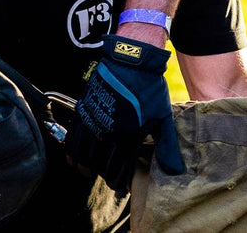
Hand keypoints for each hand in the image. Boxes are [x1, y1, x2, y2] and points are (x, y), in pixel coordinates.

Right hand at [63, 35, 183, 191]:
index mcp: (127, 136)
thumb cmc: (149, 88)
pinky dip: (71, 148)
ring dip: (83, 165)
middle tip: (103, 179)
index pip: (118, 168)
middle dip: (101, 174)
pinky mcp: (84, 108)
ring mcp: (93, 120)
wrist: (131, 59)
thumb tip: (175, 171)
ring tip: (84, 172)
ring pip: (82, 151)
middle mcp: (106, 131)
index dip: (118, 181)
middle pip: (98, 163)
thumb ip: (167, 146)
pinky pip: (73, 134)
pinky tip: (71, 157)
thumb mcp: (163, 117)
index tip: (120, 187)